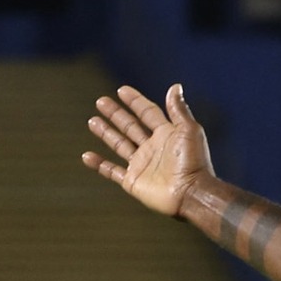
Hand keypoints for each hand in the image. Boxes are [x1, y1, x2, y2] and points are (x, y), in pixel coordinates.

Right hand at [83, 84, 214, 217]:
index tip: (121, 90)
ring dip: (106, 133)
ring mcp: (142, 165)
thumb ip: (178, 109)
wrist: (191, 194)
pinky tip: (87, 156)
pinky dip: (99, 165)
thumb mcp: (189, 130)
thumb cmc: (194, 162)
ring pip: (119, 145)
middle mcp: (153, 149)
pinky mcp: (133, 181)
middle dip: (116, 114)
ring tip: (92, 121)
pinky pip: (112, 172)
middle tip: (101, 101)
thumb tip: (175, 86)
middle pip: (130, 127)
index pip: (147, 113)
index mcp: (166, 135)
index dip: (135, 101)